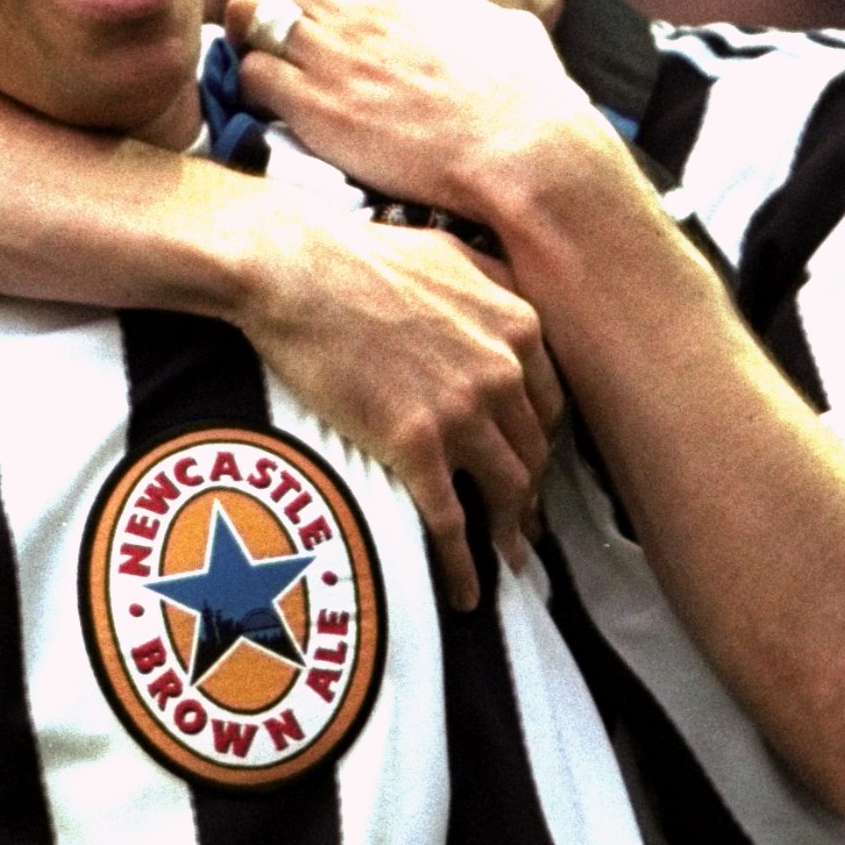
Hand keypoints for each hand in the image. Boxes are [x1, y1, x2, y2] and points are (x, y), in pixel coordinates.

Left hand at [226, 0, 600, 226]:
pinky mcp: (315, 105)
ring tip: (266, 76)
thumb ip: (481, 18)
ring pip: (240, 14)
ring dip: (243, 44)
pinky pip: (250, 75)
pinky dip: (251, 92)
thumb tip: (496, 25)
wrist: (520, 152)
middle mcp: (355, 9)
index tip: (314, 22)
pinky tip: (275, 113)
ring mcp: (330, 54)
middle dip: (255, 2)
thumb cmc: (530, 100)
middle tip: (269, 44)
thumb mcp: (513, 32)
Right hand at [236, 209, 564, 610]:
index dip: (541, 442)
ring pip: (507, 491)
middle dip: (531, 494)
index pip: (549, 403)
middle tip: (521, 524)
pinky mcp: (416, 444)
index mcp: (517, 326)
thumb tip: (501, 298)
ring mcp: (462, 411)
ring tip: (505, 560)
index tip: (529, 465)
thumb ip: (489, 281)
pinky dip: (464, 565)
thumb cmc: (356, 254)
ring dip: (509, 533)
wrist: (295, 269)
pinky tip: (466, 593)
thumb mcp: (446, 251)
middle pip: (534, 452)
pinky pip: (452, 521)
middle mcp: (503, 371)